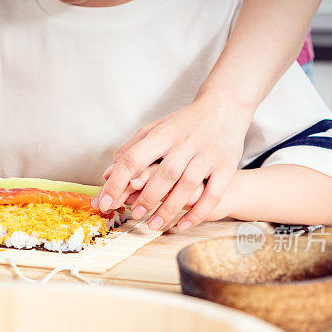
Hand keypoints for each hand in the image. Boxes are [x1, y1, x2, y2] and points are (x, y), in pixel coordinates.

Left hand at [96, 97, 250, 229]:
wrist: (224, 107)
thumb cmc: (183, 123)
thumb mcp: (155, 129)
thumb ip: (131, 150)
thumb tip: (107, 174)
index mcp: (162, 134)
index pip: (134, 158)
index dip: (117, 182)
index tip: (105, 202)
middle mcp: (185, 143)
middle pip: (163, 174)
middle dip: (146, 198)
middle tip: (134, 214)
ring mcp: (207, 154)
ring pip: (187, 185)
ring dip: (169, 208)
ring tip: (153, 224)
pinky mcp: (226, 166)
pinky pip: (213, 193)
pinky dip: (198, 212)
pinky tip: (184, 225)